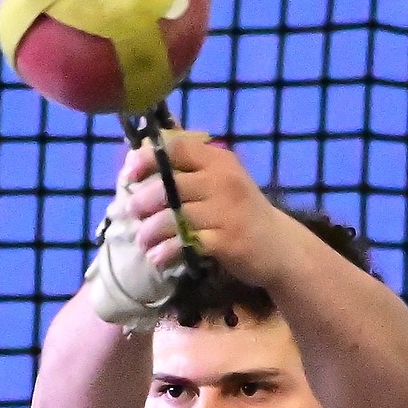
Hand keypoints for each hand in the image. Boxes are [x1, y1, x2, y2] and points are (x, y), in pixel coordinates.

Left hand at [122, 138, 309, 289]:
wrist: (279, 246)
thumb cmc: (240, 211)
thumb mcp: (221, 180)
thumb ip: (189, 169)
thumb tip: (139, 157)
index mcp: (219, 160)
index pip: (176, 149)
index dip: (147, 158)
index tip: (129, 174)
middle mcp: (223, 181)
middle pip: (170, 186)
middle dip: (144, 201)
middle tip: (133, 213)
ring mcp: (226, 212)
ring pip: (174, 216)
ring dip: (151, 231)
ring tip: (143, 241)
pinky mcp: (227, 241)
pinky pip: (186, 244)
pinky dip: (167, 252)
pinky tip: (158, 258)